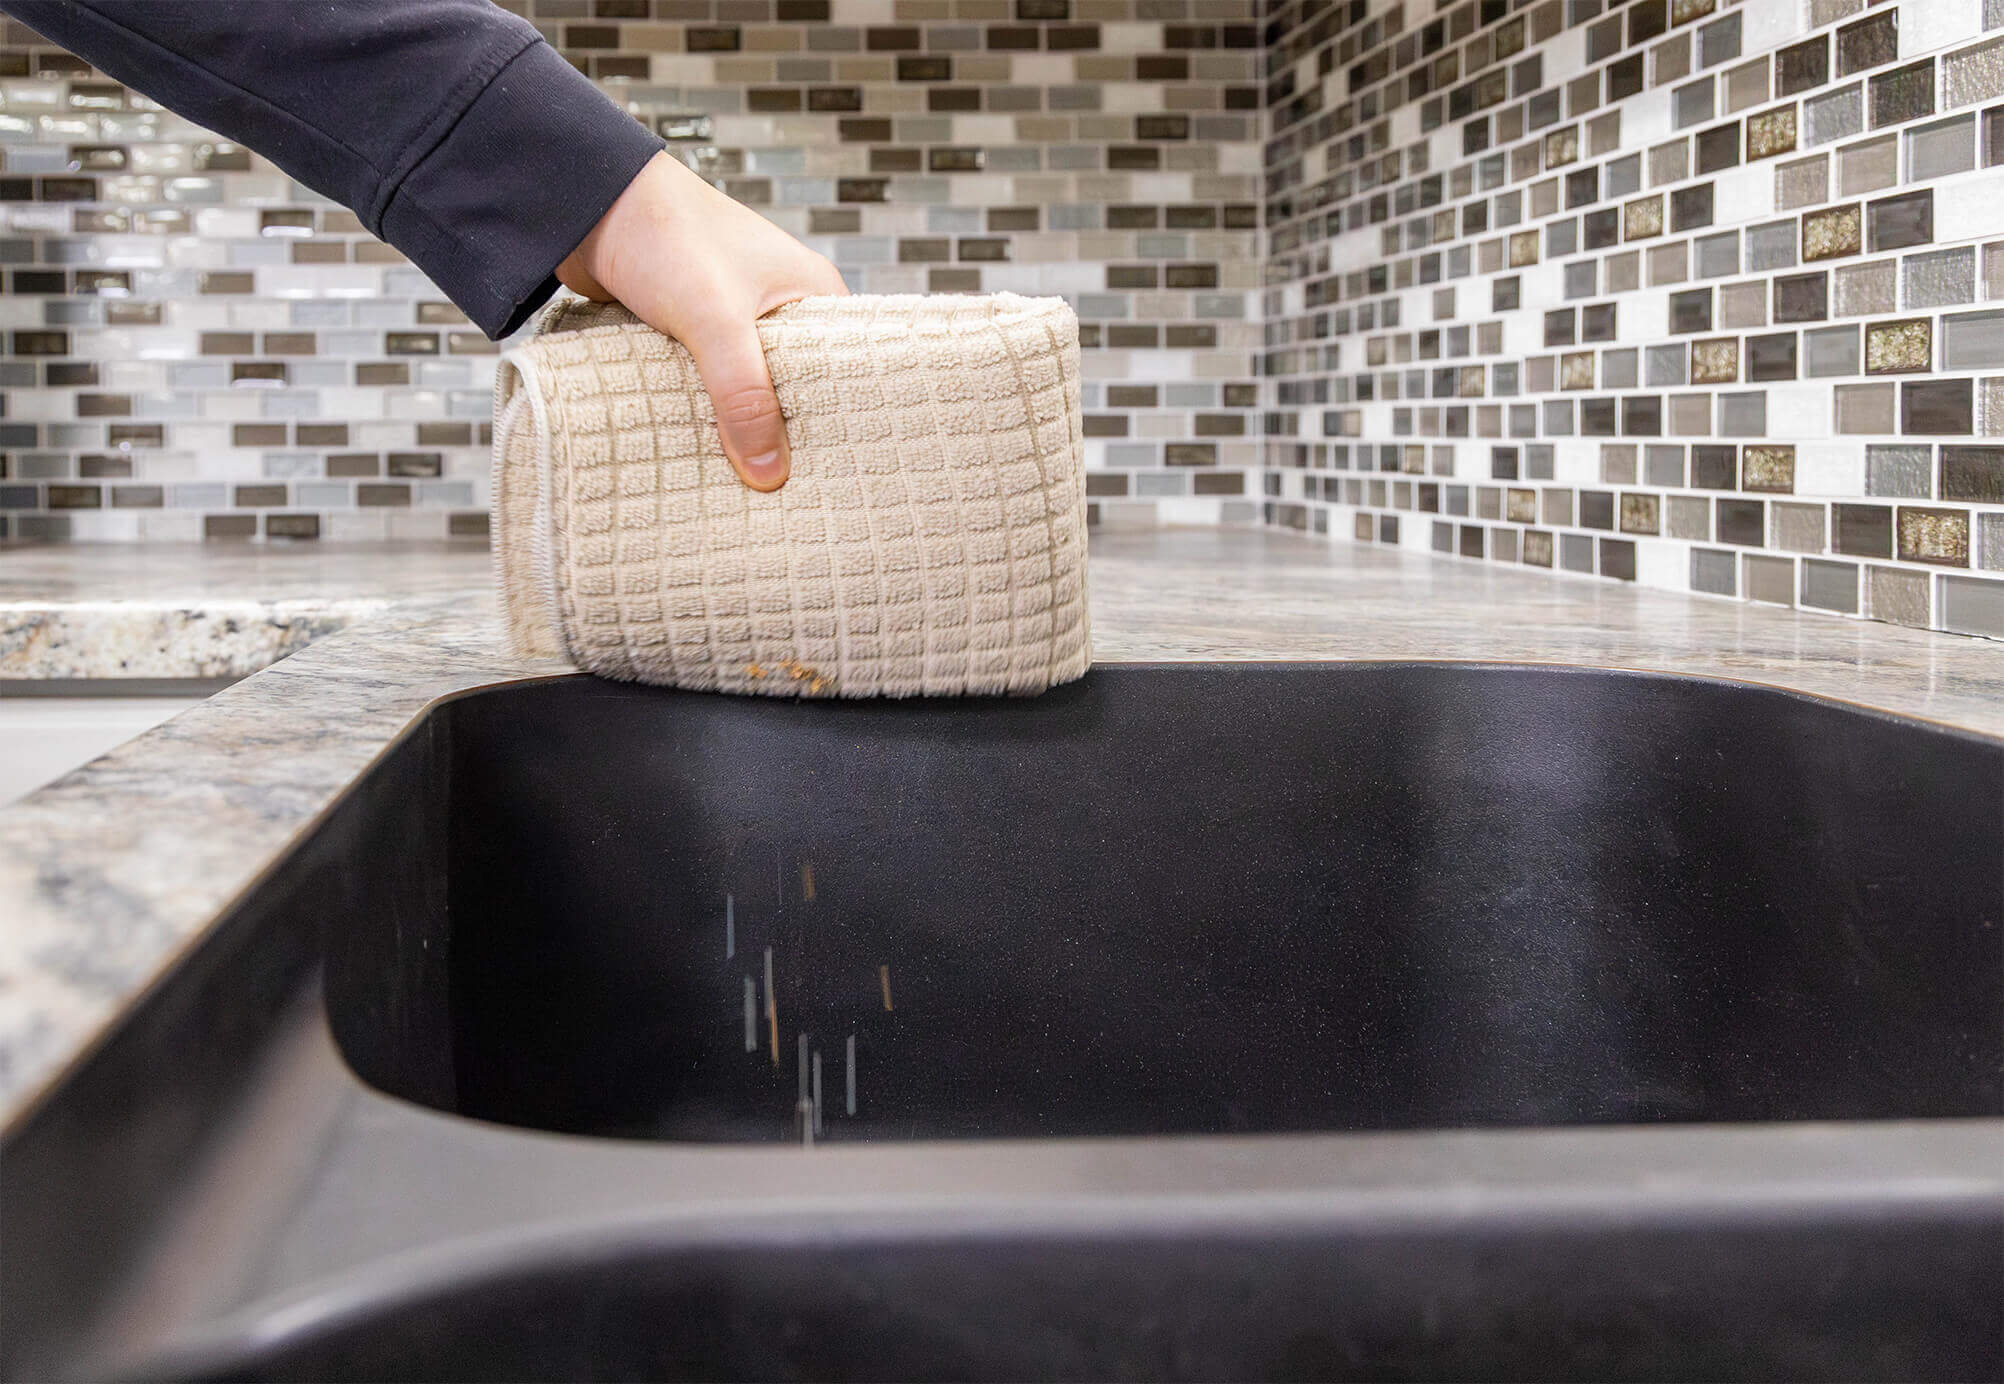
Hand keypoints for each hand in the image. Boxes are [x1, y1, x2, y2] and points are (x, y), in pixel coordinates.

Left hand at [555, 151, 847, 490]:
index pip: (845, 373)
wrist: (586, 204)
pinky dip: (703, 411)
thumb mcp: (715, 319)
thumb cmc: (666, 236)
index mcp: (811, 294)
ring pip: (746, 393)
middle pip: (793, 391)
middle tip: (786, 496)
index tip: (834, 475)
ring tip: (743, 485)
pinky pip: (709, 386)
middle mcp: (780, 309)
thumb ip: (744, 396)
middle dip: (783, 436)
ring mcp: (734, 321)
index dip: (839, 424)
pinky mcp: (692, 333)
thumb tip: (769, 475)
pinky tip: (702, 448)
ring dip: (736, 427)